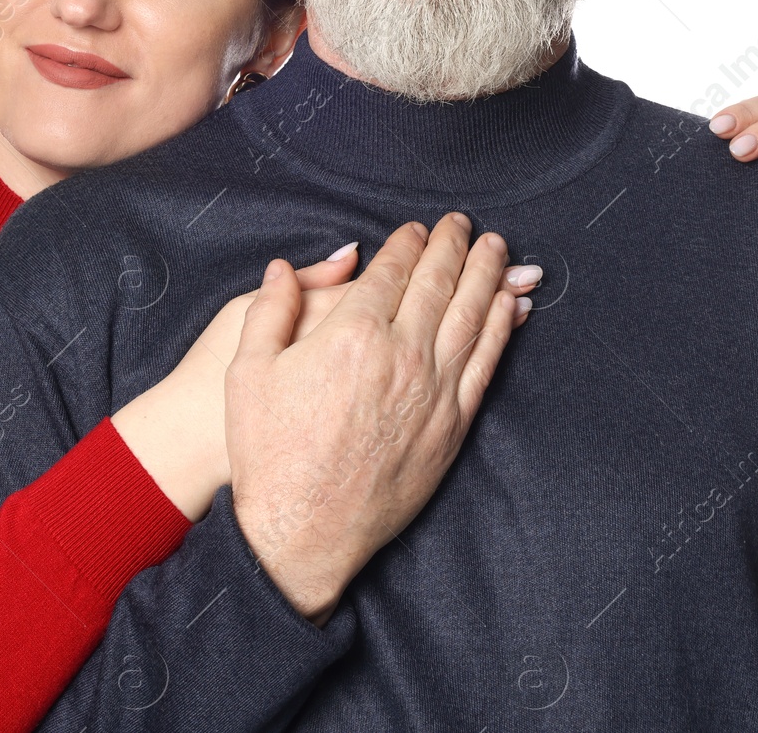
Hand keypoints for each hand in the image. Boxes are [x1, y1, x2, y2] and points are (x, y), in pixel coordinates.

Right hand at [113, 240, 537, 519]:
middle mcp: (401, 354)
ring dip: (486, 276)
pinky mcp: (451, 425)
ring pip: (472, 316)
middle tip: (463, 224)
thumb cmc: (268, 454)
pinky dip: (501, 329)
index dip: (408, 242)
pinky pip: (485, 364)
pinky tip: (510, 307)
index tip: (417, 229)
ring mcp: (433, 390)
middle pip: (439, 283)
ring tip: (497, 249)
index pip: (392, 270)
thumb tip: (284, 268)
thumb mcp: (247, 371)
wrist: (301, 533)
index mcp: (351, 333)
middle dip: (453, 247)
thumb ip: (270, 309)